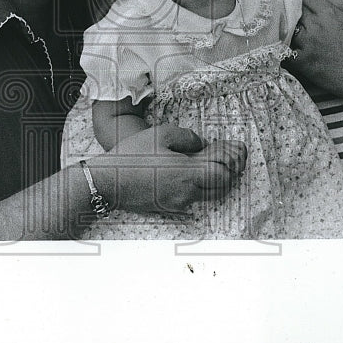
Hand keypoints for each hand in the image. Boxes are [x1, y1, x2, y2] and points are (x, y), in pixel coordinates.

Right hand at [89, 125, 247, 215]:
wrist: (107, 182)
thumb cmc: (132, 156)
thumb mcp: (160, 134)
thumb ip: (187, 137)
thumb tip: (201, 143)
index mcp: (188, 173)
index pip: (224, 173)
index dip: (233, 161)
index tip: (235, 150)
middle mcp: (187, 193)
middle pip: (222, 187)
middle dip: (228, 172)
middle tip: (227, 158)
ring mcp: (178, 203)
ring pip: (209, 196)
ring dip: (216, 182)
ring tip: (210, 165)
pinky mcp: (169, 208)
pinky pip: (193, 200)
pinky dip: (200, 188)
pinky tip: (191, 175)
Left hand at [291, 0, 342, 95]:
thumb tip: (339, 5)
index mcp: (331, 14)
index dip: (306, 0)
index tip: (306, 5)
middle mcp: (317, 27)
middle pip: (294, 11)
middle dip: (296, 13)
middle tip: (300, 20)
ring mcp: (308, 45)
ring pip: (287, 30)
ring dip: (289, 31)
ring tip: (294, 35)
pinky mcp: (304, 64)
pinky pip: (285, 52)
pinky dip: (285, 51)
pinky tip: (290, 51)